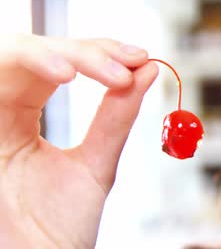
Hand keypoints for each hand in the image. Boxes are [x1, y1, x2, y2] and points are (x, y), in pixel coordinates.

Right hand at [0, 34, 158, 247]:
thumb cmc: (56, 227)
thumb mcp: (95, 164)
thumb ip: (117, 118)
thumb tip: (149, 69)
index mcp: (22, 116)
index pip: (60, 63)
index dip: (100, 52)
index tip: (141, 57)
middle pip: (35, 53)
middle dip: (86, 51)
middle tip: (128, 65)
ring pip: (9, 55)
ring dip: (55, 52)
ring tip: (97, 70)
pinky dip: (25, 64)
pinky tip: (62, 74)